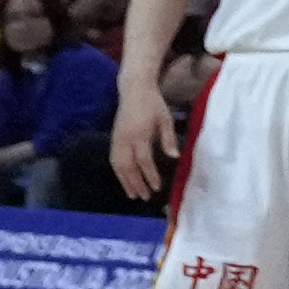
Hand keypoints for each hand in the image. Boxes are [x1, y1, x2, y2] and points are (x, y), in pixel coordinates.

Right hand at [107, 78, 174, 201]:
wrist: (133, 90)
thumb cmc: (153, 104)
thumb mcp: (165, 119)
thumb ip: (168, 138)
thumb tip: (174, 157)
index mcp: (139, 134)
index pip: (143, 160)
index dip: (150, 175)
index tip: (157, 187)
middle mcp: (125, 139)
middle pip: (128, 167)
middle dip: (136, 183)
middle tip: (146, 197)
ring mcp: (116, 140)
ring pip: (118, 165)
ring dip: (125, 181)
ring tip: (134, 195)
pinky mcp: (113, 139)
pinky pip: (113, 160)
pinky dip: (119, 172)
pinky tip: (125, 180)